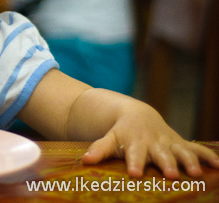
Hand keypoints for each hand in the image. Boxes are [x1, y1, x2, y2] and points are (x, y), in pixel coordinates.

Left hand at [82, 103, 218, 177]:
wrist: (138, 116)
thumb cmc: (122, 133)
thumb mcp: (110, 138)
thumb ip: (99, 149)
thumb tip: (84, 160)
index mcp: (135, 143)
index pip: (133, 155)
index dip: (134, 163)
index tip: (133, 174)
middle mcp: (154, 143)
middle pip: (161, 155)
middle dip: (166, 164)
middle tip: (170, 175)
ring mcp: (170, 143)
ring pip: (181, 152)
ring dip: (189, 161)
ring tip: (195, 173)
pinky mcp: (182, 144)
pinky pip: (197, 149)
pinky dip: (208, 156)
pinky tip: (218, 165)